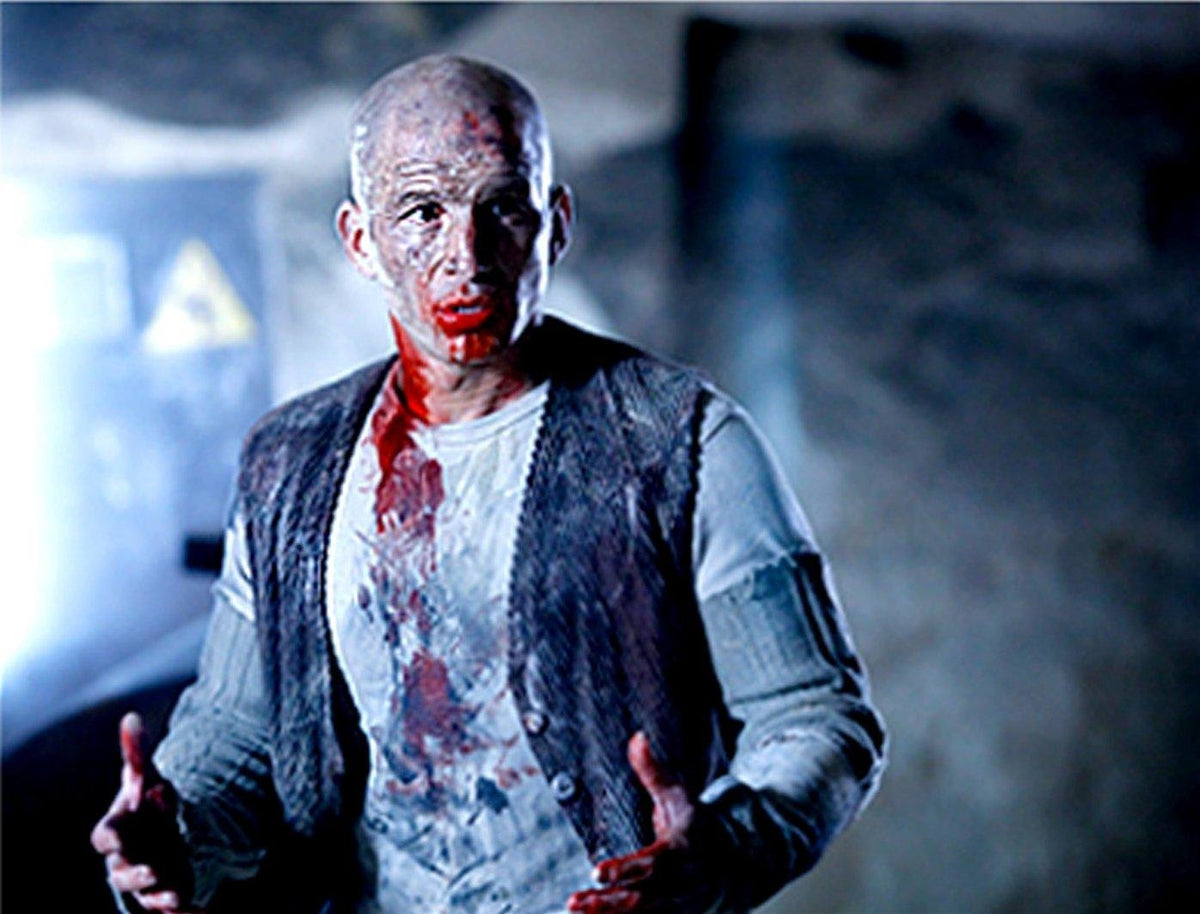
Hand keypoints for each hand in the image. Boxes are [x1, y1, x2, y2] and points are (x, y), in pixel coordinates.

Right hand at [90, 713, 200, 912]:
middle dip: (136, 873)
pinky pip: (168, 909)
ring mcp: (145, 879)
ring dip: (158, 895)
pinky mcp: (165, 892)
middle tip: (152, 870)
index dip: (112, 835)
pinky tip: (197, 910)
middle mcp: (126, 859)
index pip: (104, 837)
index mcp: (118, 831)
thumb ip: (136, 751)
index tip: (121, 834)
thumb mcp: (145, 776)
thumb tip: (131, 718)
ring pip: (144, 895)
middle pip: (122, 873)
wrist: (163, 830)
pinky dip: (183, 910)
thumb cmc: (147, 803)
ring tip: (176, 895)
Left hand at [566, 731, 728, 912]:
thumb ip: (653, 772)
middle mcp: (679, 885)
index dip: (625, 869)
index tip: (596, 873)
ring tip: (575, 908)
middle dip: (607, 903)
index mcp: (682, 851)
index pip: (652, 864)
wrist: (731, 861)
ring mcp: (675, 906)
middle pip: (642, 900)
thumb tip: (637, 737)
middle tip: (575, 900)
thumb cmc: (695, 825)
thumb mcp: (677, 796)